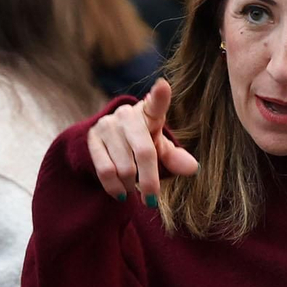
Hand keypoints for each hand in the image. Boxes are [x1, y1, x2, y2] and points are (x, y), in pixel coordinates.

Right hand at [87, 79, 199, 203]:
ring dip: (131, 186)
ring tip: (134, 190)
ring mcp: (108, 125)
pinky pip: (105, 171)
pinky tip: (120, 193)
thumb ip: (175, 159)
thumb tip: (193, 168)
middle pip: (144, 152)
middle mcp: (128, 115)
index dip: (159, 96)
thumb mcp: (161, 150)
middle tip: (151, 200)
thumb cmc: (143, 144)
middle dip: (150, 181)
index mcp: (150, 114)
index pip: (156, 104)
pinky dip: (114, 188)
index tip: (163, 86)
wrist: (109, 141)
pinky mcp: (92, 138)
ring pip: (124, 167)